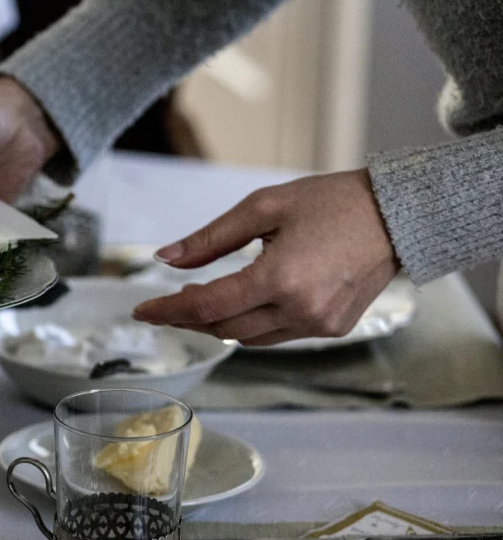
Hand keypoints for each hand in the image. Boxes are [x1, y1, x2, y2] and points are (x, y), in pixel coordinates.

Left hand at [132, 170, 399, 345]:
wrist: (397, 214)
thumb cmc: (330, 201)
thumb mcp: (263, 208)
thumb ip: (210, 239)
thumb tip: (165, 258)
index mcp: (281, 278)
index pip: (207, 306)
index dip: (168, 310)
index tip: (141, 311)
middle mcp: (301, 310)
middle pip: (223, 328)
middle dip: (188, 317)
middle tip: (166, 300)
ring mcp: (320, 324)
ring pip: (249, 338)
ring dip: (218, 323)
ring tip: (198, 300)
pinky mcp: (334, 328)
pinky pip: (277, 336)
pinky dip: (251, 324)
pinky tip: (241, 304)